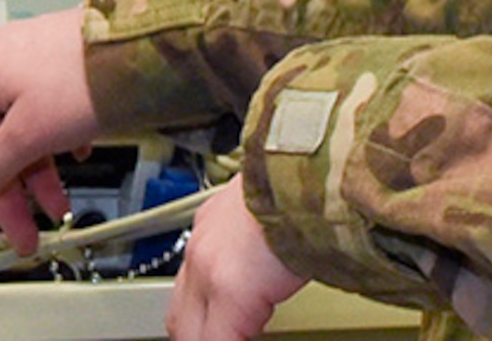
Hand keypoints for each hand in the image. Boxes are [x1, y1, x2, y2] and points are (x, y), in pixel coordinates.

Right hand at [0, 6, 97, 251]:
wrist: (143, 39)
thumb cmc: (87, 72)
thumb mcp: (32, 132)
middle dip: (1, 182)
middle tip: (23, 227)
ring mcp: (29, 59)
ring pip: (15, 125)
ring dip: (33, 168)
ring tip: (58, 204)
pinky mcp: (59, 62)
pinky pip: (42, 110)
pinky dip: (52, 140)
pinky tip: (76, 156)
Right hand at [167, 176, 305, 340]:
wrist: (304, 167)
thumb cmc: (312, 221)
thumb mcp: (288, 290)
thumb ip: (257, 317)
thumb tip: (254, 323)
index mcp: (228, 289)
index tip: (242, 338)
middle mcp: (206, 264)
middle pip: (183, 329)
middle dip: (201, 339)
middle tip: (228, 337)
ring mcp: (201, 239)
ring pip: (179, 298)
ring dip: (197, 319)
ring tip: (226, 326)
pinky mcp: (205, 217)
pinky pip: (190, 263)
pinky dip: (200, 285)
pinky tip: (223, 289)